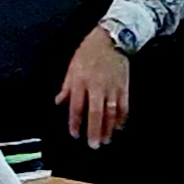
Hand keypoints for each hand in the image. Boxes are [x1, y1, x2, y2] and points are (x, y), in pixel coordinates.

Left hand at [59, 28, 131, 146]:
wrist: (111, 39)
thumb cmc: (89, 52)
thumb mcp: (72, 67)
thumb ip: (66, 86)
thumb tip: (59, 101)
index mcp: (81, 81)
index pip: (77, 106)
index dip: (75, 122)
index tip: (75, 133)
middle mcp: (97, 86)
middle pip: (96, 112)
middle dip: (95, 130)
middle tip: (94, 145)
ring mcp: (112, 87)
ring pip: (111, 112)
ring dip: (108, 128)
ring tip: (106, 140)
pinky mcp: (123, 87)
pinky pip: (124, 106)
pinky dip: (121, 118)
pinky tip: (118, 127)